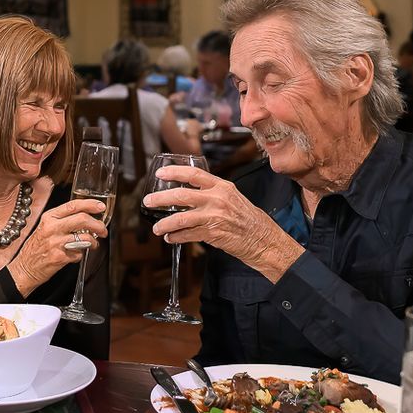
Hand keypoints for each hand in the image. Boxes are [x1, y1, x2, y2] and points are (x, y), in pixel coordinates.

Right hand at [6, 197, 108, 293]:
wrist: (24, 268)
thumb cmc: (36, 248)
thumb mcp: (45, 228)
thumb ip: (62, 221)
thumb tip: (85, 218)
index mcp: (49, 218)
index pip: (73, 206)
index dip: (90, 204)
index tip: (100, 207)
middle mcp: (52, 228)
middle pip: (82, 220)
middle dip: (98, 225)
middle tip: (103, 230)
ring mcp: (56, 243)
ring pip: (85, 238)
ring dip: (93, 243)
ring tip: (93, 245)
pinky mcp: (60, 257)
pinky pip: (79, 254)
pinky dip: (80, 255)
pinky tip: (74, 256)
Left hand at [143, 164, 301, 280]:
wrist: (264, 239)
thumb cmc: (249, 220)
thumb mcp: (233, 198)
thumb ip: (213, 193)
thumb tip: (191, 194)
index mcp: (222, 187)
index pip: (193, 174)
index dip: (174, 172)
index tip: (161, 173)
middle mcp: (217, 199)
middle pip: (180, 195)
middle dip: (160, 199)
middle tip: (148, 201)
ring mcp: (214, 216)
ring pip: (180, 218)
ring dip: (164, 224)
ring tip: (156, 228)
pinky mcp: (213, 234)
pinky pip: (188, 235)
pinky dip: (176, 237)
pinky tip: (170, 238)